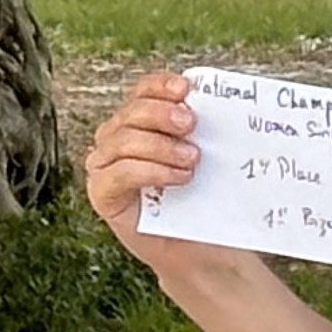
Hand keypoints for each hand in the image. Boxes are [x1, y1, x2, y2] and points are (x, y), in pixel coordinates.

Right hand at [83, 71, 202, 263]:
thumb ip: (206, 130)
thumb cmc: (203, 196)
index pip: (143, 91)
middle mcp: (116, 138)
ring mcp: (104, 166)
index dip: (161, 85)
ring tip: (192, 159)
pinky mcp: (102, 194)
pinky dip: (150, 170)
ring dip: (160, 145)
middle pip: (132, 112)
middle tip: (191, 124)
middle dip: (161, 113)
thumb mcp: (209, 156)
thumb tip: (229, 102)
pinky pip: (119, 173)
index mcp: (141, 120)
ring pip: (123, 140)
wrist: (200, 246)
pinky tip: (178, 177)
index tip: (186, 88)